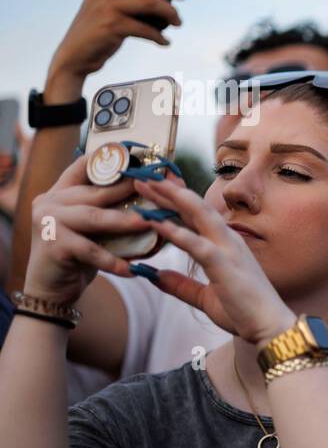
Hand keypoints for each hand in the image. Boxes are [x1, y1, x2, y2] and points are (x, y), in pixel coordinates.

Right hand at [22, 154, 153, 304]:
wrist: (51, 288)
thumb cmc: (79, 257)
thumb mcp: (94, 229)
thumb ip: (110, 211)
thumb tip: (157, 201)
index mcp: (61, 192)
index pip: (85, 166)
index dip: (113, 160)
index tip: (141, 160)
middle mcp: (50, 201)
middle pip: (96, 191)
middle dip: (130, 190)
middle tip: (159, 191)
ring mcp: (48, 221)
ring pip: (94, 217)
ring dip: (124, 221)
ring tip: (149, 223)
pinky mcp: (53, 245)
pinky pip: (90, 250)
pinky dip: (112, 261)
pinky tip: (132, 269)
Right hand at [45, 0, 184, 102]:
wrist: (76, 53)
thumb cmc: (98, 27)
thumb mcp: (107, 4)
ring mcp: (109, 7)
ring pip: (152, 2)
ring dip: (171, 13)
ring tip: (178, 22)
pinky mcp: (113, 26)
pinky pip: (147, 29)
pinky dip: (160, 37)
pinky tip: (165, 42)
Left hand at [128, 173, 293, 345]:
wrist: (270, 327)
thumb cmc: (244, 312)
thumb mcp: (204, 298)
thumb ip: (181, 285)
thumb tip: (156, 276)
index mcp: (225, 245)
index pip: (196, 215)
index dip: (174, 199)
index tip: (153, 187)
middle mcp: (228, 240)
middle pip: (195, 206)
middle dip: (169, 190)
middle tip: (142, 176)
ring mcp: (228, 249)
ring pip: (198, 214)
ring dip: (171, 197)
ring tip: (146, 184)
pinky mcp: (225, 264)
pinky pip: (196, 243)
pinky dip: (175, 231)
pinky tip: (154, 222)